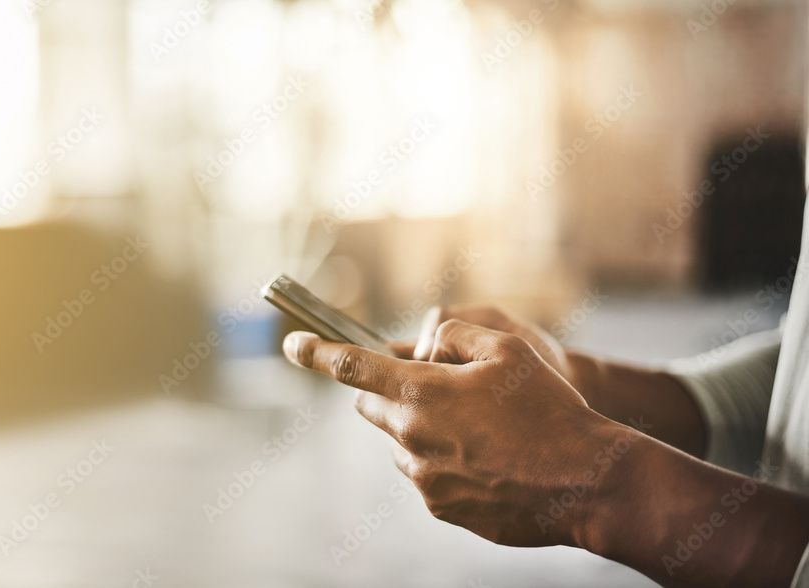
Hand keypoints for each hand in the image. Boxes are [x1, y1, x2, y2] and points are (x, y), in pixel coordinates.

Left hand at [283, 320, 625, 547]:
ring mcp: (425, 480)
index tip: (292, 345)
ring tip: (478, 428)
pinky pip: (425, 474)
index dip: (317, 354)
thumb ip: (451, 337)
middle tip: (436, 388)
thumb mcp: (505, 347)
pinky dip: (442, 461)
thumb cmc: (550, 407)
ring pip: (401, 443)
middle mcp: (412, 439)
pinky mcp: (441, 508)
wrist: (586, 480)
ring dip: (420, 428)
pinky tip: (487, 458)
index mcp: (422, 394)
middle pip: (373, 407)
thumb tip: (424, 349)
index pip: (352, 368)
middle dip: (390, 392)